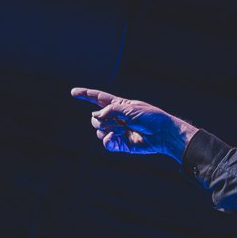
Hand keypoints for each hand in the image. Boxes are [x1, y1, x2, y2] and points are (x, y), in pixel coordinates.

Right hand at [70, 88, 196, 159]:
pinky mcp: (121, 144)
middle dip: (100, 120)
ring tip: (123, 130)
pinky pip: (106, 143)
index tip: (73, 92)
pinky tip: (115, 137)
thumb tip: (96, 117)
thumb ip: (110, 110)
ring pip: (99, 131)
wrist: (162, 134)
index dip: (86, 95)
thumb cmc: (150, 117)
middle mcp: (116, 118)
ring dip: (108, 130)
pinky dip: (108, 141)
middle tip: (114, 122)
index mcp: (118, 106)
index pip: (98, 98)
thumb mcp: (129, 108)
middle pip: (95, 118)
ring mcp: (117, 131)